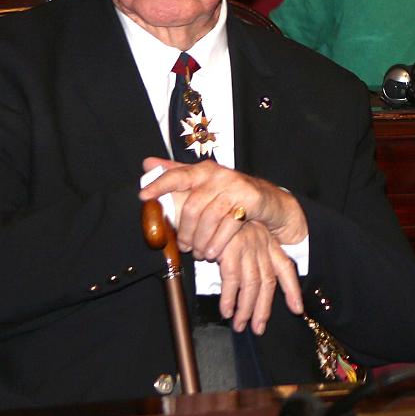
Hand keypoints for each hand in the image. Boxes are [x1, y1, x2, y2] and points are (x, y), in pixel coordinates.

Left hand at [139, 157, 308, 258]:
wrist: (270, 202)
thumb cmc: (232, 195)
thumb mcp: (205, 184)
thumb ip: (177, 174)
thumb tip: (147, 163)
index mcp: (204, 170)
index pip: (177, 174)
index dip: (159, 184)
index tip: (143, 196)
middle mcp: (219, 175)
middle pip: (192, 206)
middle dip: (185, 231)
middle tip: (184, 247)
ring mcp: (236, 186)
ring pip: (209, 218)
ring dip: (201, 241)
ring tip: (199, 252)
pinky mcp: (250, 199)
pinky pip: (228, 225)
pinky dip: (218, 242)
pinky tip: (213, 252)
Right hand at [213, 219, 304, 334]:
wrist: (201, 200)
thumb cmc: (217, 221)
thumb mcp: (240, 237)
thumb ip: (246, 258)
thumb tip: (246, 287)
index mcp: (267, 241)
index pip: (284, 267)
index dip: (292, 289)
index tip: (297, 309)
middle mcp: (260, 244)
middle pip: (267, 282)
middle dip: (263, 308)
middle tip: (257, 328)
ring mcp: (246, 246)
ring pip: (252, 284)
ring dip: (245, 308)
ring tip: (239, 325)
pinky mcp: (230, 248)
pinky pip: (232, 280)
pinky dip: (229, 298)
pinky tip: (226, 310)